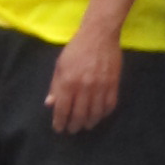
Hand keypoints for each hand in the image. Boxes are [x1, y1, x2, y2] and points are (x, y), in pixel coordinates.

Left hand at [47, 14, 123, 136]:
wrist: (99, 34)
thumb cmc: (76, 49)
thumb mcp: (60, 65)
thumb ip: (55, 86)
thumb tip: (50, 104)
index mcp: (68, 82)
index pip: (63, 109)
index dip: (60, 122)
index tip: (59, 128)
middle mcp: (84, 87)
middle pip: (79, 114)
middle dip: (74, 125)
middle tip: (72, 130)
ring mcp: (101, 86)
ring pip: (95, 112)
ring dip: (90, 122)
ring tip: (86, 125)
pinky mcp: (113, 83)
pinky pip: (110, 104)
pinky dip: (104, 113)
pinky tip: (100, 115)